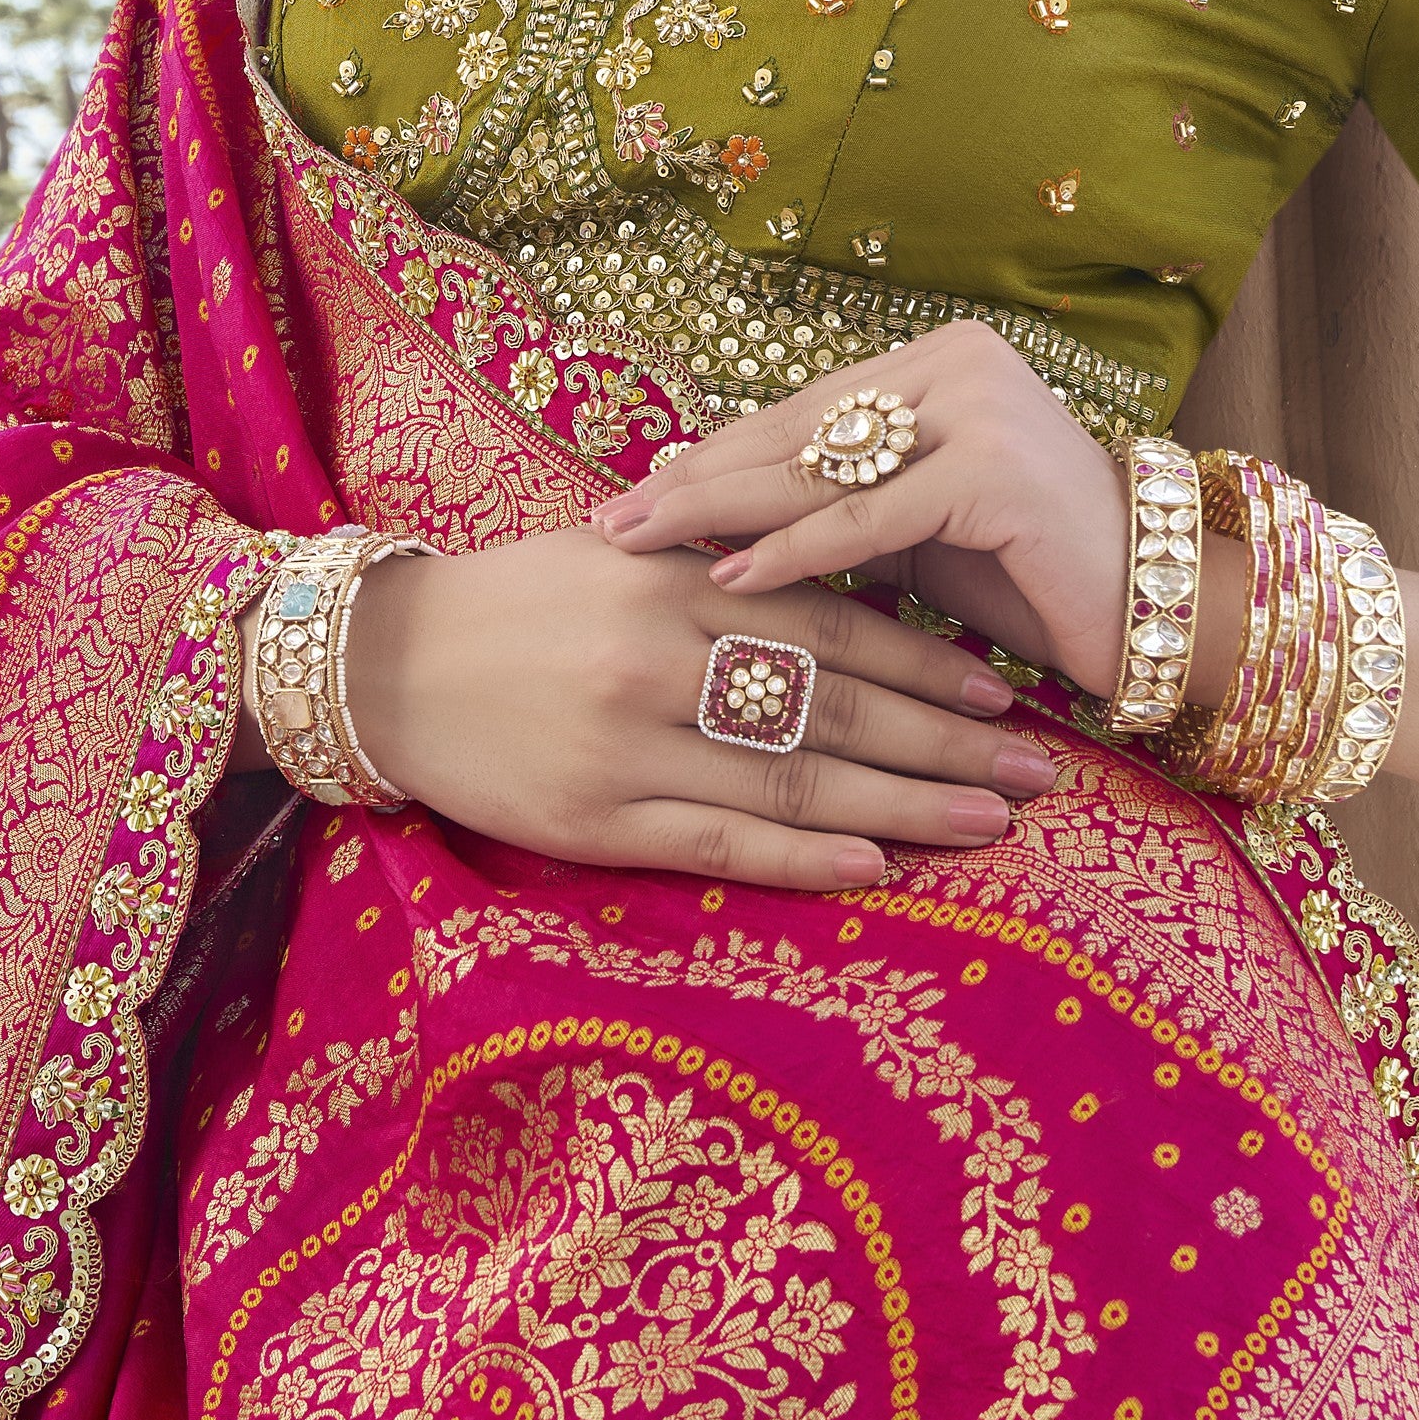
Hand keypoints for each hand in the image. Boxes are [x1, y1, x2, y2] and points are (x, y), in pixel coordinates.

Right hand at [334, 521, 1059, 894]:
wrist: (380, 665)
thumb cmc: (513, 603)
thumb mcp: (616, 551)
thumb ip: (720, 558)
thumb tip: (837, 554)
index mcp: (677, 583)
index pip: (833, 624)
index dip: (926, 664)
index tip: (1004, 693)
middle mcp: (664, 659)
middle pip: (837, 707)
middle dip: (947, 744)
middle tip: (1038, 772)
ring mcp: (632, 744)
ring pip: (797, 782)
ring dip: (905, 808)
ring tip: (989, 825)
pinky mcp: (594, 821)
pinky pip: (721, 844)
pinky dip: (804, 859)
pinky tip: (878, 868)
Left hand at [590, 322, 1132, 694]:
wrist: (1149, 604)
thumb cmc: (1027, 572)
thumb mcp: (915, 526)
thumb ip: (835, 503)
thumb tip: (709, 513)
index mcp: (938, 360)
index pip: (799, 412)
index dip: (713, 455)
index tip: (635, 493)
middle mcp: (958, 364)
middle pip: (796, 433)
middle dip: (696, 481)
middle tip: (610, 519)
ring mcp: (980, 409)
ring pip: (820, 470)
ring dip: (720, 510)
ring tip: (641, 541)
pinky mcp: (993, 471)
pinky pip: (868, 519)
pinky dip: (796, 553)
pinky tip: (731, 576)